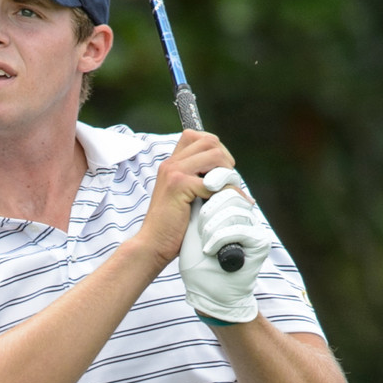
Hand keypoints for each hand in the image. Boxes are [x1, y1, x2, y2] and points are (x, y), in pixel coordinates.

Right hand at [135, 129, 236, 266]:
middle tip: (227, 183)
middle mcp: (171, 163)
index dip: (217, 150)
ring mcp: (174, 172)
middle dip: (226, 161)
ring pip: (214, 155)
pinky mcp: (179, 186)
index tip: (221, 172)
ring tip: (226, 192)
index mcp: (172, 164)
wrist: (153, 244)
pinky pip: (213, 182)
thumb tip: (230, 177)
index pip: (199, 137)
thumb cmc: (172, 226)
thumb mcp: (185, 197)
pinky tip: (225, 204)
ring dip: (227, 173)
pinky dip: (226, 192)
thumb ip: (200, 182)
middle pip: (210, 142)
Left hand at [179, 168, 272, 323]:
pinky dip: (220, 237)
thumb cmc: (198, 264)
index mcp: (232, 209)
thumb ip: (199, 203)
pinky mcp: (260, 243)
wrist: (209, 294)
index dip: (210, 187)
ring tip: (204, 241)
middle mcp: (246, 216)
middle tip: (199, 227)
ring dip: (213, 224)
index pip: (225, 184)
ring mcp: (255, 228)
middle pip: (230, 192)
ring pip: (234, 207)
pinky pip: (239, 228)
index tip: (193, 199)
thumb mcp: (195, 228)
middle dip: (209, 207)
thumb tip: (195, 176)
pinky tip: (210, 249)